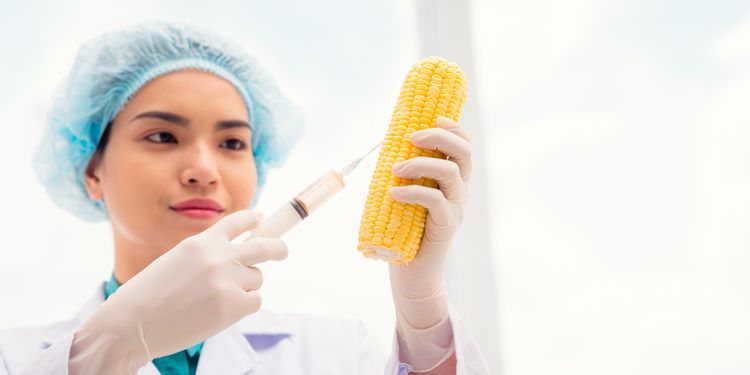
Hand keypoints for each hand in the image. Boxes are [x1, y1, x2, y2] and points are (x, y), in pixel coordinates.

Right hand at [69, 210, 287, 373]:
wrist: (130, 324)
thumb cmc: (146, 297)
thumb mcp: (175, 261)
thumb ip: (205, 255)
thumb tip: (237, 257)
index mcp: (201, 242)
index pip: (236, 222)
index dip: (252, 219)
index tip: (260, 218)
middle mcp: (218, 256)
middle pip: (263, 246)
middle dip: (277, 248)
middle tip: (282, 251)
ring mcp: (228, 280)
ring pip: (256, 278)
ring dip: (245, 286)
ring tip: (216, 299)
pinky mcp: (233, 305)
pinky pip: (255, 300)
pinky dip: (244, 306)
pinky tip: (221, 312)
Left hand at [388, 115, 470, 299]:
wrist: (411, 275)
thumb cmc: (404, 232)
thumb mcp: (404, 195)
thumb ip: (404, 173)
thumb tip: (387, 142)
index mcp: (453, 181)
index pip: (463, 146)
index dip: (453, 128)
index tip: (433, 117)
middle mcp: (460, 192)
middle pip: (464, 153)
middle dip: (440, 137)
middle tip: (411, 137)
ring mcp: (456, 209)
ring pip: (451, 173)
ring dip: (421, 163)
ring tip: (396, 169)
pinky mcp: (446, 227)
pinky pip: (436, 200)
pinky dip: (413, 191)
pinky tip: (393, 193)